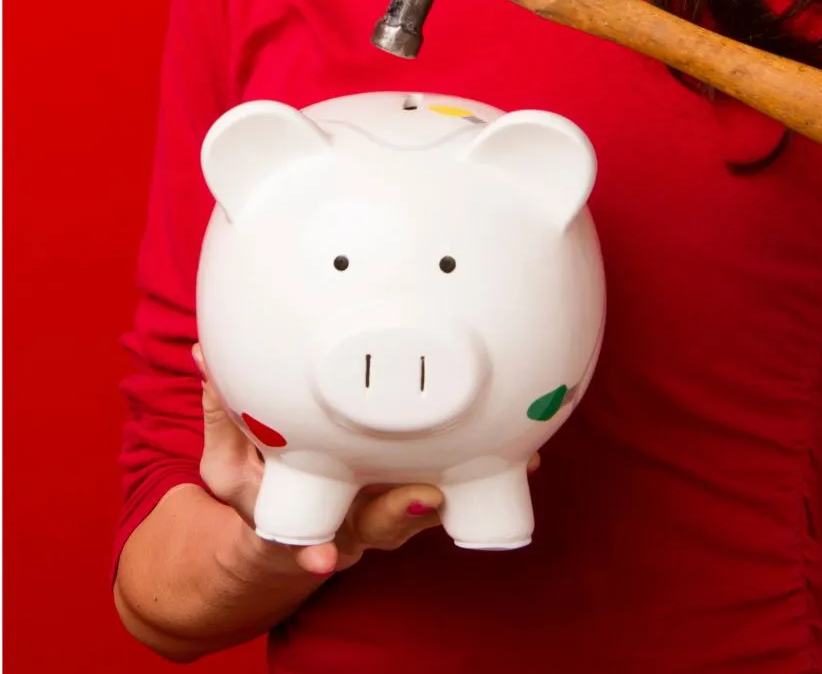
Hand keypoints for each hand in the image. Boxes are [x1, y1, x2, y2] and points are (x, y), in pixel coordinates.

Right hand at [193, 344, 529, 577]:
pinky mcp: (417, 493)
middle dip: (403, 514)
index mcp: (299, 525)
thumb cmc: (261, 499)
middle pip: (378, 529)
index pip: (300, 542)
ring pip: (426, 511)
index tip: (320, 559)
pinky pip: (455, 486)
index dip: (309, 552)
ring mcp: (386, 512)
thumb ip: (222, 413)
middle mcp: (349, 527)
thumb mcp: (226, 465)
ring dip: (467, 489)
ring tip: (511, 461)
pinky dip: (486, 472)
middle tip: (428, 496)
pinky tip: (521, 448)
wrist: (285, 542)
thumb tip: (206, 357)